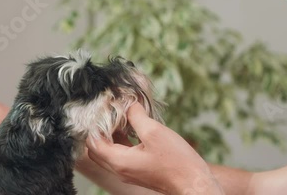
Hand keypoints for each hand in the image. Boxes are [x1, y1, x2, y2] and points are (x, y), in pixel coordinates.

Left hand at [86, 103, 222, 194]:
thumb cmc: (176, 161)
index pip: (93, 142)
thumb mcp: (154, 132)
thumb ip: (136, 116)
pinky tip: (132, 128)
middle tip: (109, 112)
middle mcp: (119, 169)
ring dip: (111, 135)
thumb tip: (128, 104)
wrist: (193, 182)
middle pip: (96, 149)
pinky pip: (121, 154)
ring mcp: (128, 171)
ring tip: (121, 117)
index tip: (104, 108)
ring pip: (109, 152)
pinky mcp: (137, 170)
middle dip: (99, 130)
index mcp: (119, 162)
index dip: (95, 124)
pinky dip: (122, 141)